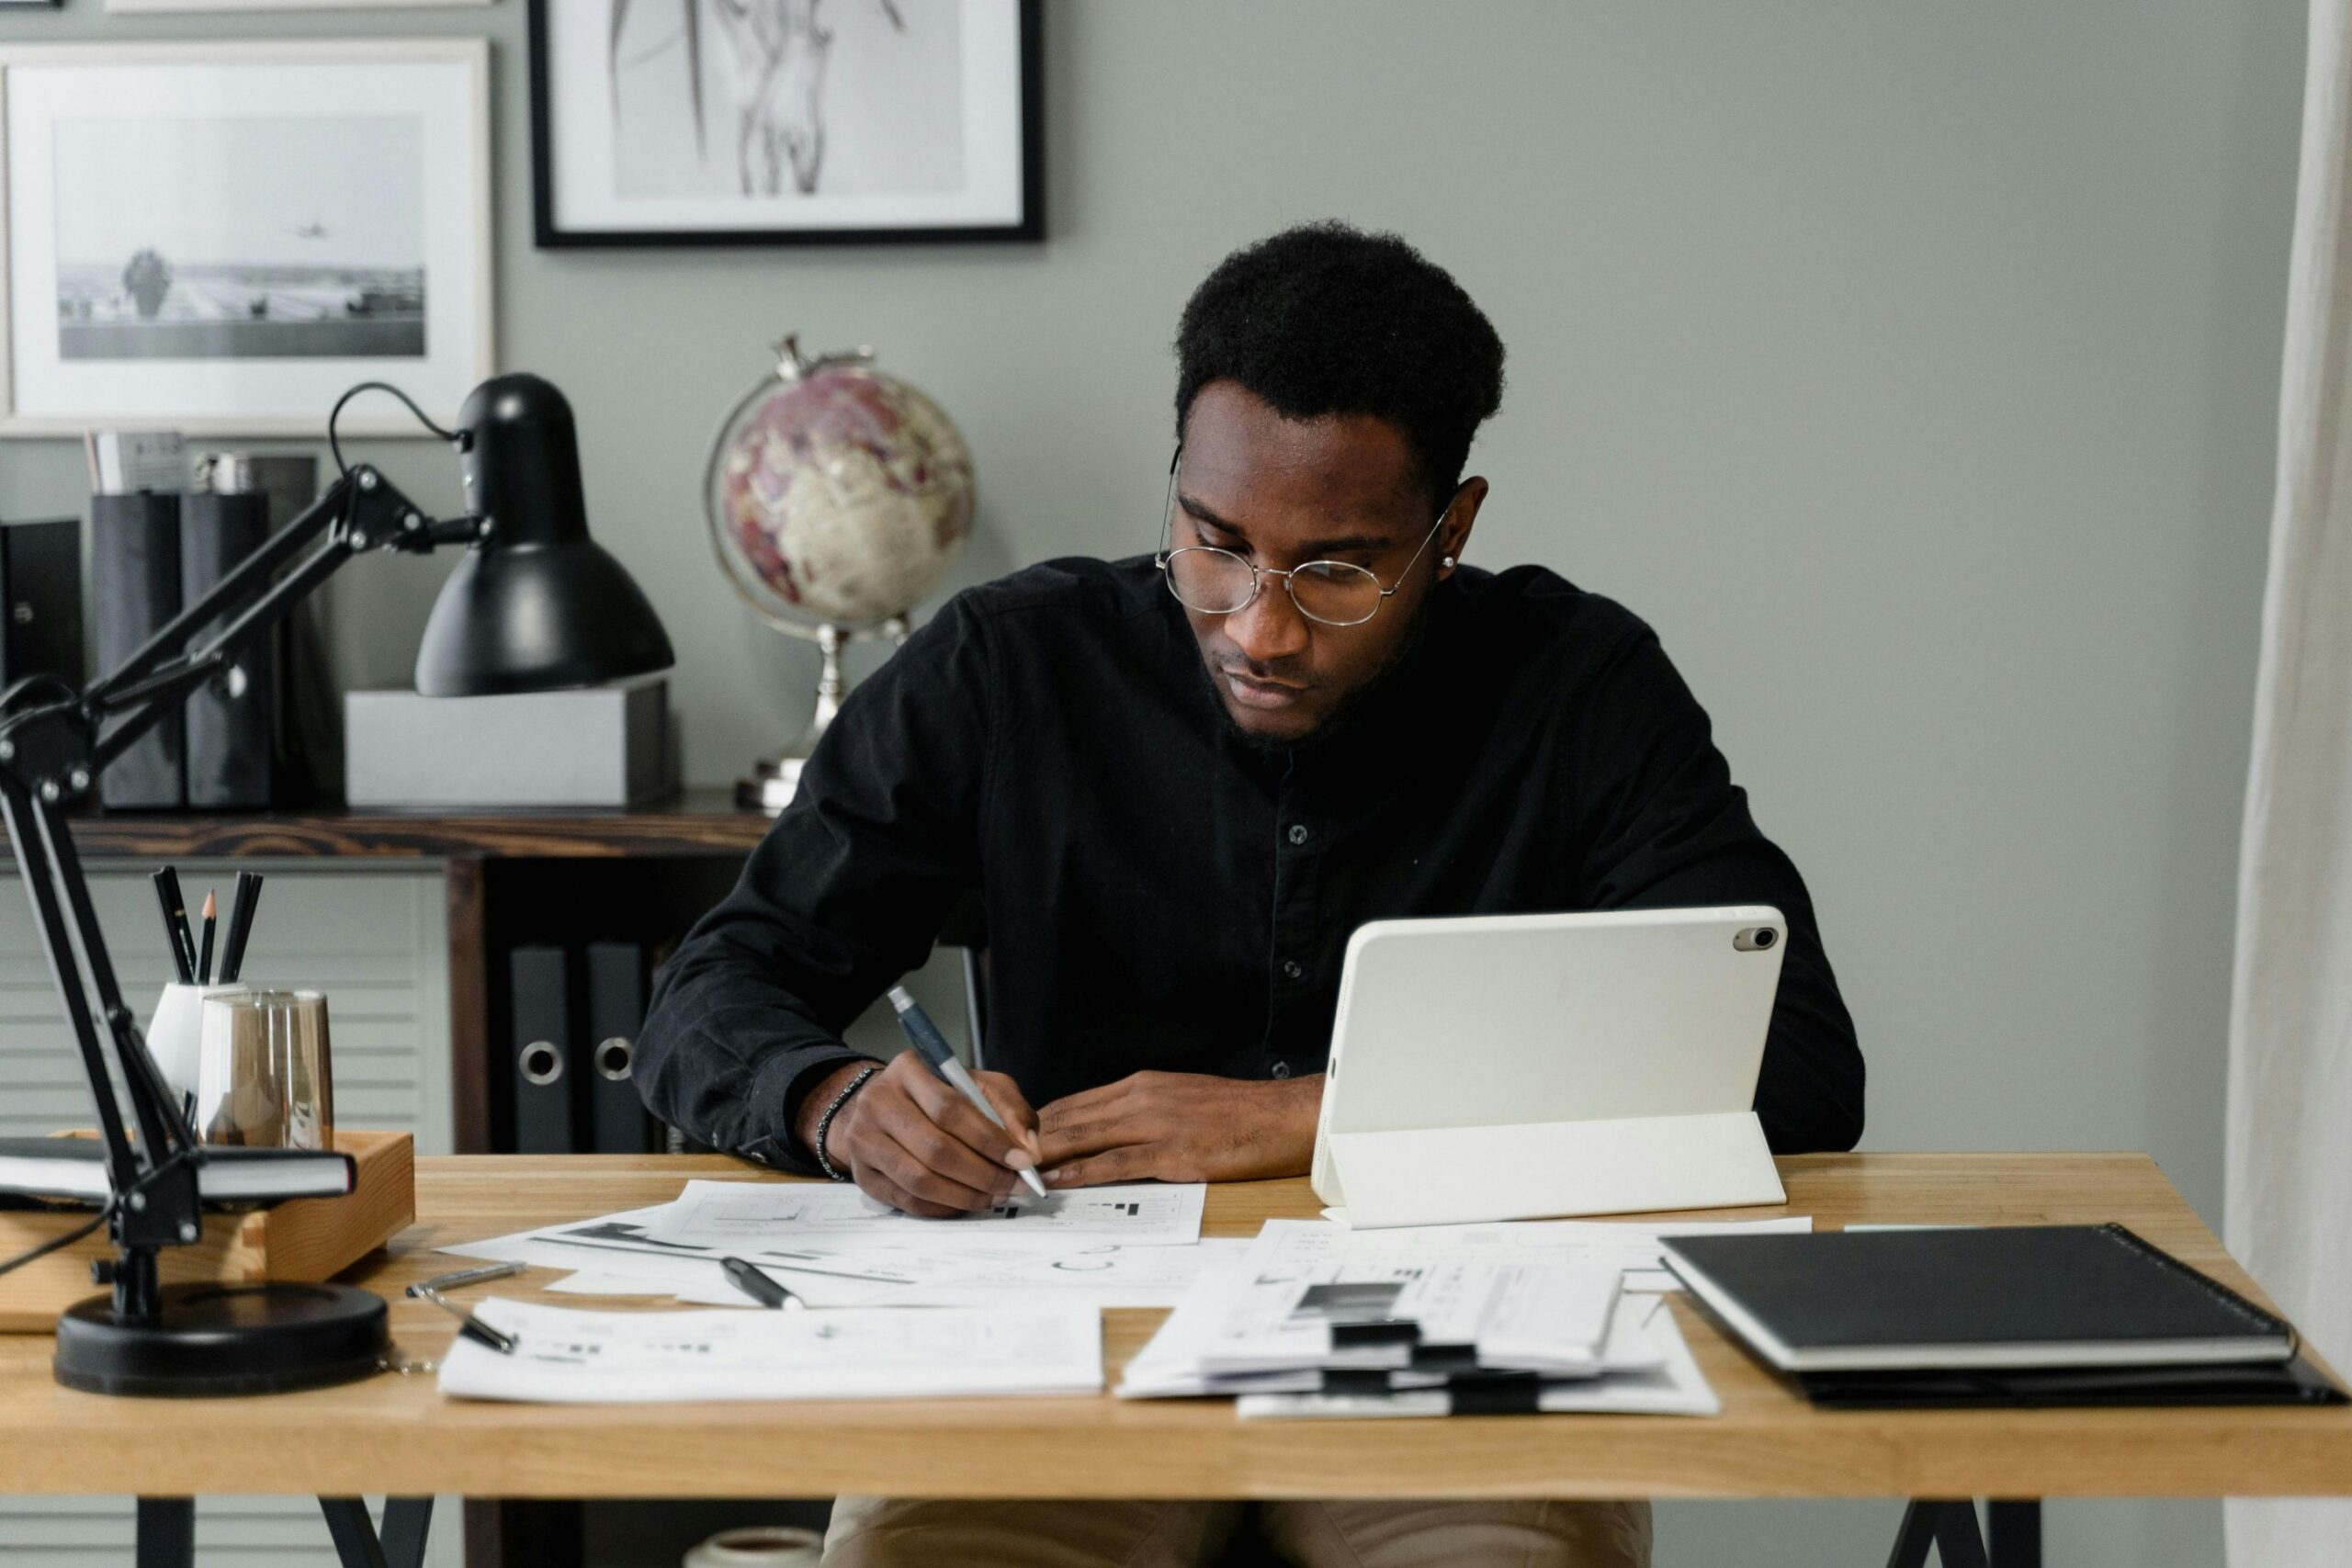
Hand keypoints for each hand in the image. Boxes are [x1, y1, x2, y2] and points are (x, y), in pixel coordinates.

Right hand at [797, 1055, 1042, 1217]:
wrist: (885, 1107)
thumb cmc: (939, 1096)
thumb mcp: (980, 1086)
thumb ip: (1010, 1110)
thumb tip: (1028, 1149)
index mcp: (908, 1069)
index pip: (950, 1109)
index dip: (990, 1139)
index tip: (1022, 1160)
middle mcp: (877, 1101)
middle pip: (934, 1148)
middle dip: (983, 1173)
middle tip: (1014, 1185)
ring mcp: (863, 1139)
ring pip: (919, 1180)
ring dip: (965, 1195)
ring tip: (995, 1196)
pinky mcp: (862, 1174)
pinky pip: (907, 1201)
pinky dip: (943, 1207)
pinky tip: (967, 1202)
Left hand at [1035, 1070, 1322, 1187]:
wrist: (1281, 1117)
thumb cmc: (1237, 1114)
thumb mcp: (1180, 1100)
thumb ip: (1143, 1113)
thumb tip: (1108, 1133)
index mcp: (1142, 1085)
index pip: (1074, 1103)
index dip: (1038, 1124)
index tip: (1012, 1143)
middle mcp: (1141, 1098)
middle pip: (1069, 1118)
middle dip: (1030, 1140)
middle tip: (997, 1160)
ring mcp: (1155, 1124)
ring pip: (1084, 1137)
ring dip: (1045, 1156)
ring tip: (1013, 1173)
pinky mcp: (1173, 1151)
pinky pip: (1115, 1162)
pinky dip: (1081, 1172)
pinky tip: (1058, 1181)